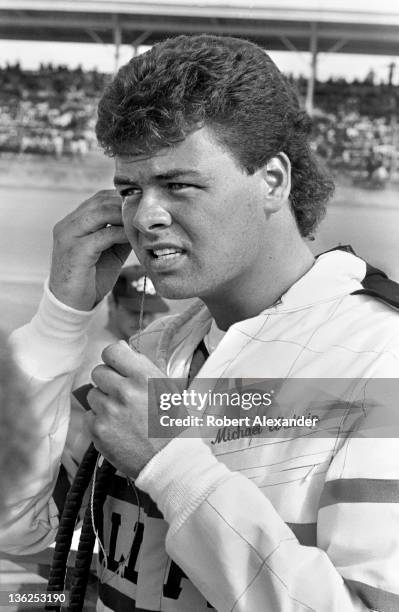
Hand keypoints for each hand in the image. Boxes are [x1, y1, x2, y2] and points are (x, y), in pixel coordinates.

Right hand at [49, 190, 131, 309]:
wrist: (71, 305)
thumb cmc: (90, 279)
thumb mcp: (109, 252)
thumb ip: (120, 235)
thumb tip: (141, 223)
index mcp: (73, 222)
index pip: (99, 198)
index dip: (122, 199)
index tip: (143, 208)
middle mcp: (68, 224)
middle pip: (101, 201)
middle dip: (126, 205)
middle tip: (147, 214)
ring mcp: (69, 236)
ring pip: (101, 212)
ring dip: (124, 216)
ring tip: (142, 224)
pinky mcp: (76, 251)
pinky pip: (104, 235)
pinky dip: (122, 234)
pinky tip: (134, 239)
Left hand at [85, 342, 176, 476]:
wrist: (170, 460)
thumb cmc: (172, 423)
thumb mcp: (167, 388)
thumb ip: (142, 366)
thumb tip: (121, 348)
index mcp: (143, 377)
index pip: (112, 351)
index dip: (114, 359)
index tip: (117, 367)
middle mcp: (124, 391)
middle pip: (98, 372)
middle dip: (108, 381)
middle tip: (121, 394)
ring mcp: (109, 411)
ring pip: (92, 394)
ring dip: (103, 401)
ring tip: (121, 414)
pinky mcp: (98, 431)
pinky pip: (89, 415)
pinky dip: (99, 420)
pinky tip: (116, 428)